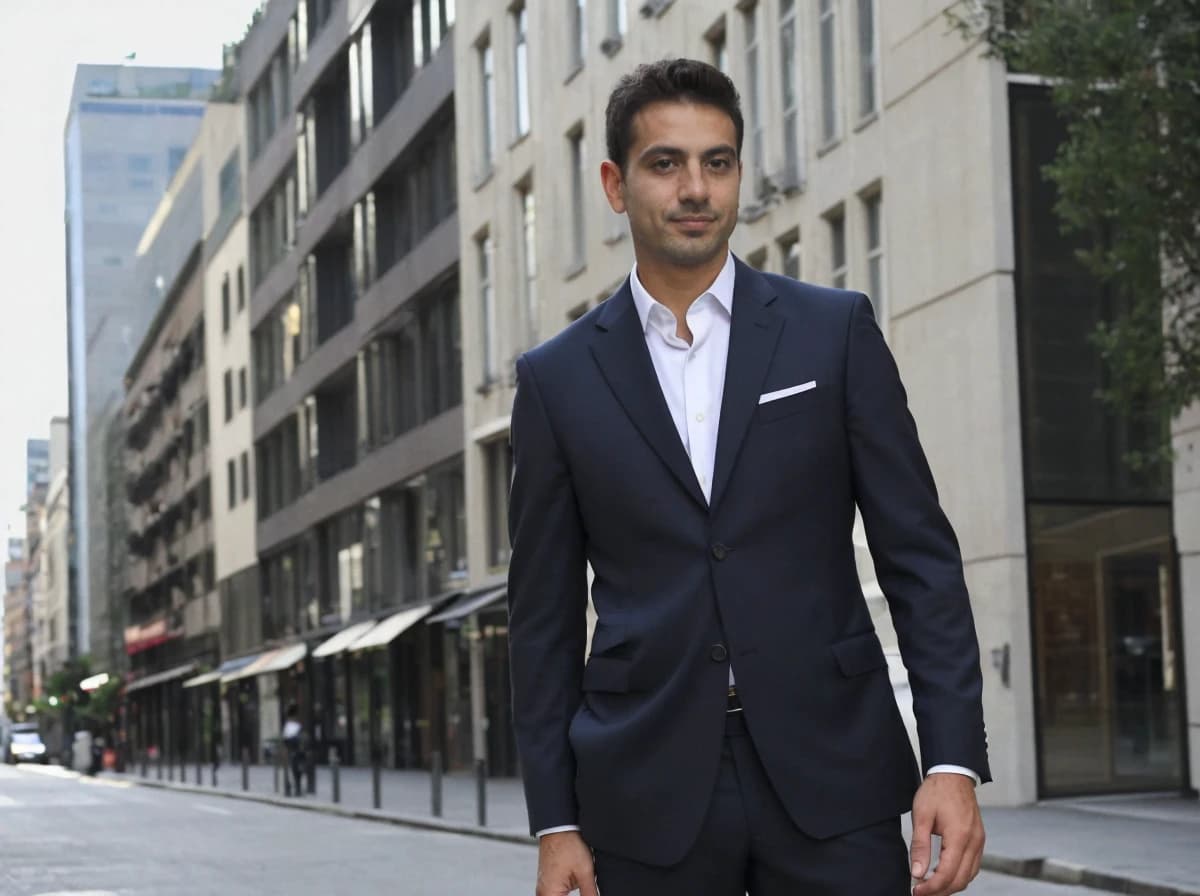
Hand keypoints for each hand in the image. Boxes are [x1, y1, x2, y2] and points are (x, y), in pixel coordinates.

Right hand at [536, 831, 597, 895]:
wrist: (560, 826)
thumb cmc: (568, 845)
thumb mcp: (585, 873)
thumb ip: (590, 894)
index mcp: (550, 893)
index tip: (588, 895)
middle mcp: (543, 892)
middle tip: (587, 892)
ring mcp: (544, 886)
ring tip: (583, 888)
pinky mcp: (548, 881)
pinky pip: (556, 894)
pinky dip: (565, 895)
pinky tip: (577, 889)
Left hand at [910, 773, 984, 895]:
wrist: (953, 774)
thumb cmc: (937, 791)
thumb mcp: (921, 816)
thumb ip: (920, 846)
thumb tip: (916, 872)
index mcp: (960, 837)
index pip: (947, 874)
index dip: (931, 888)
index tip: (916, 891)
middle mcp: (974, 842)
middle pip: (960, 880)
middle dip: (941, 891)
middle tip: (921, 892)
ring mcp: (979, 841)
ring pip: (969, 876)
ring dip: (951, 885)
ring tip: (930, 886)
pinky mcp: (978, 839)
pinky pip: (972, 866)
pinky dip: (959, 875)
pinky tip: (944, 874)